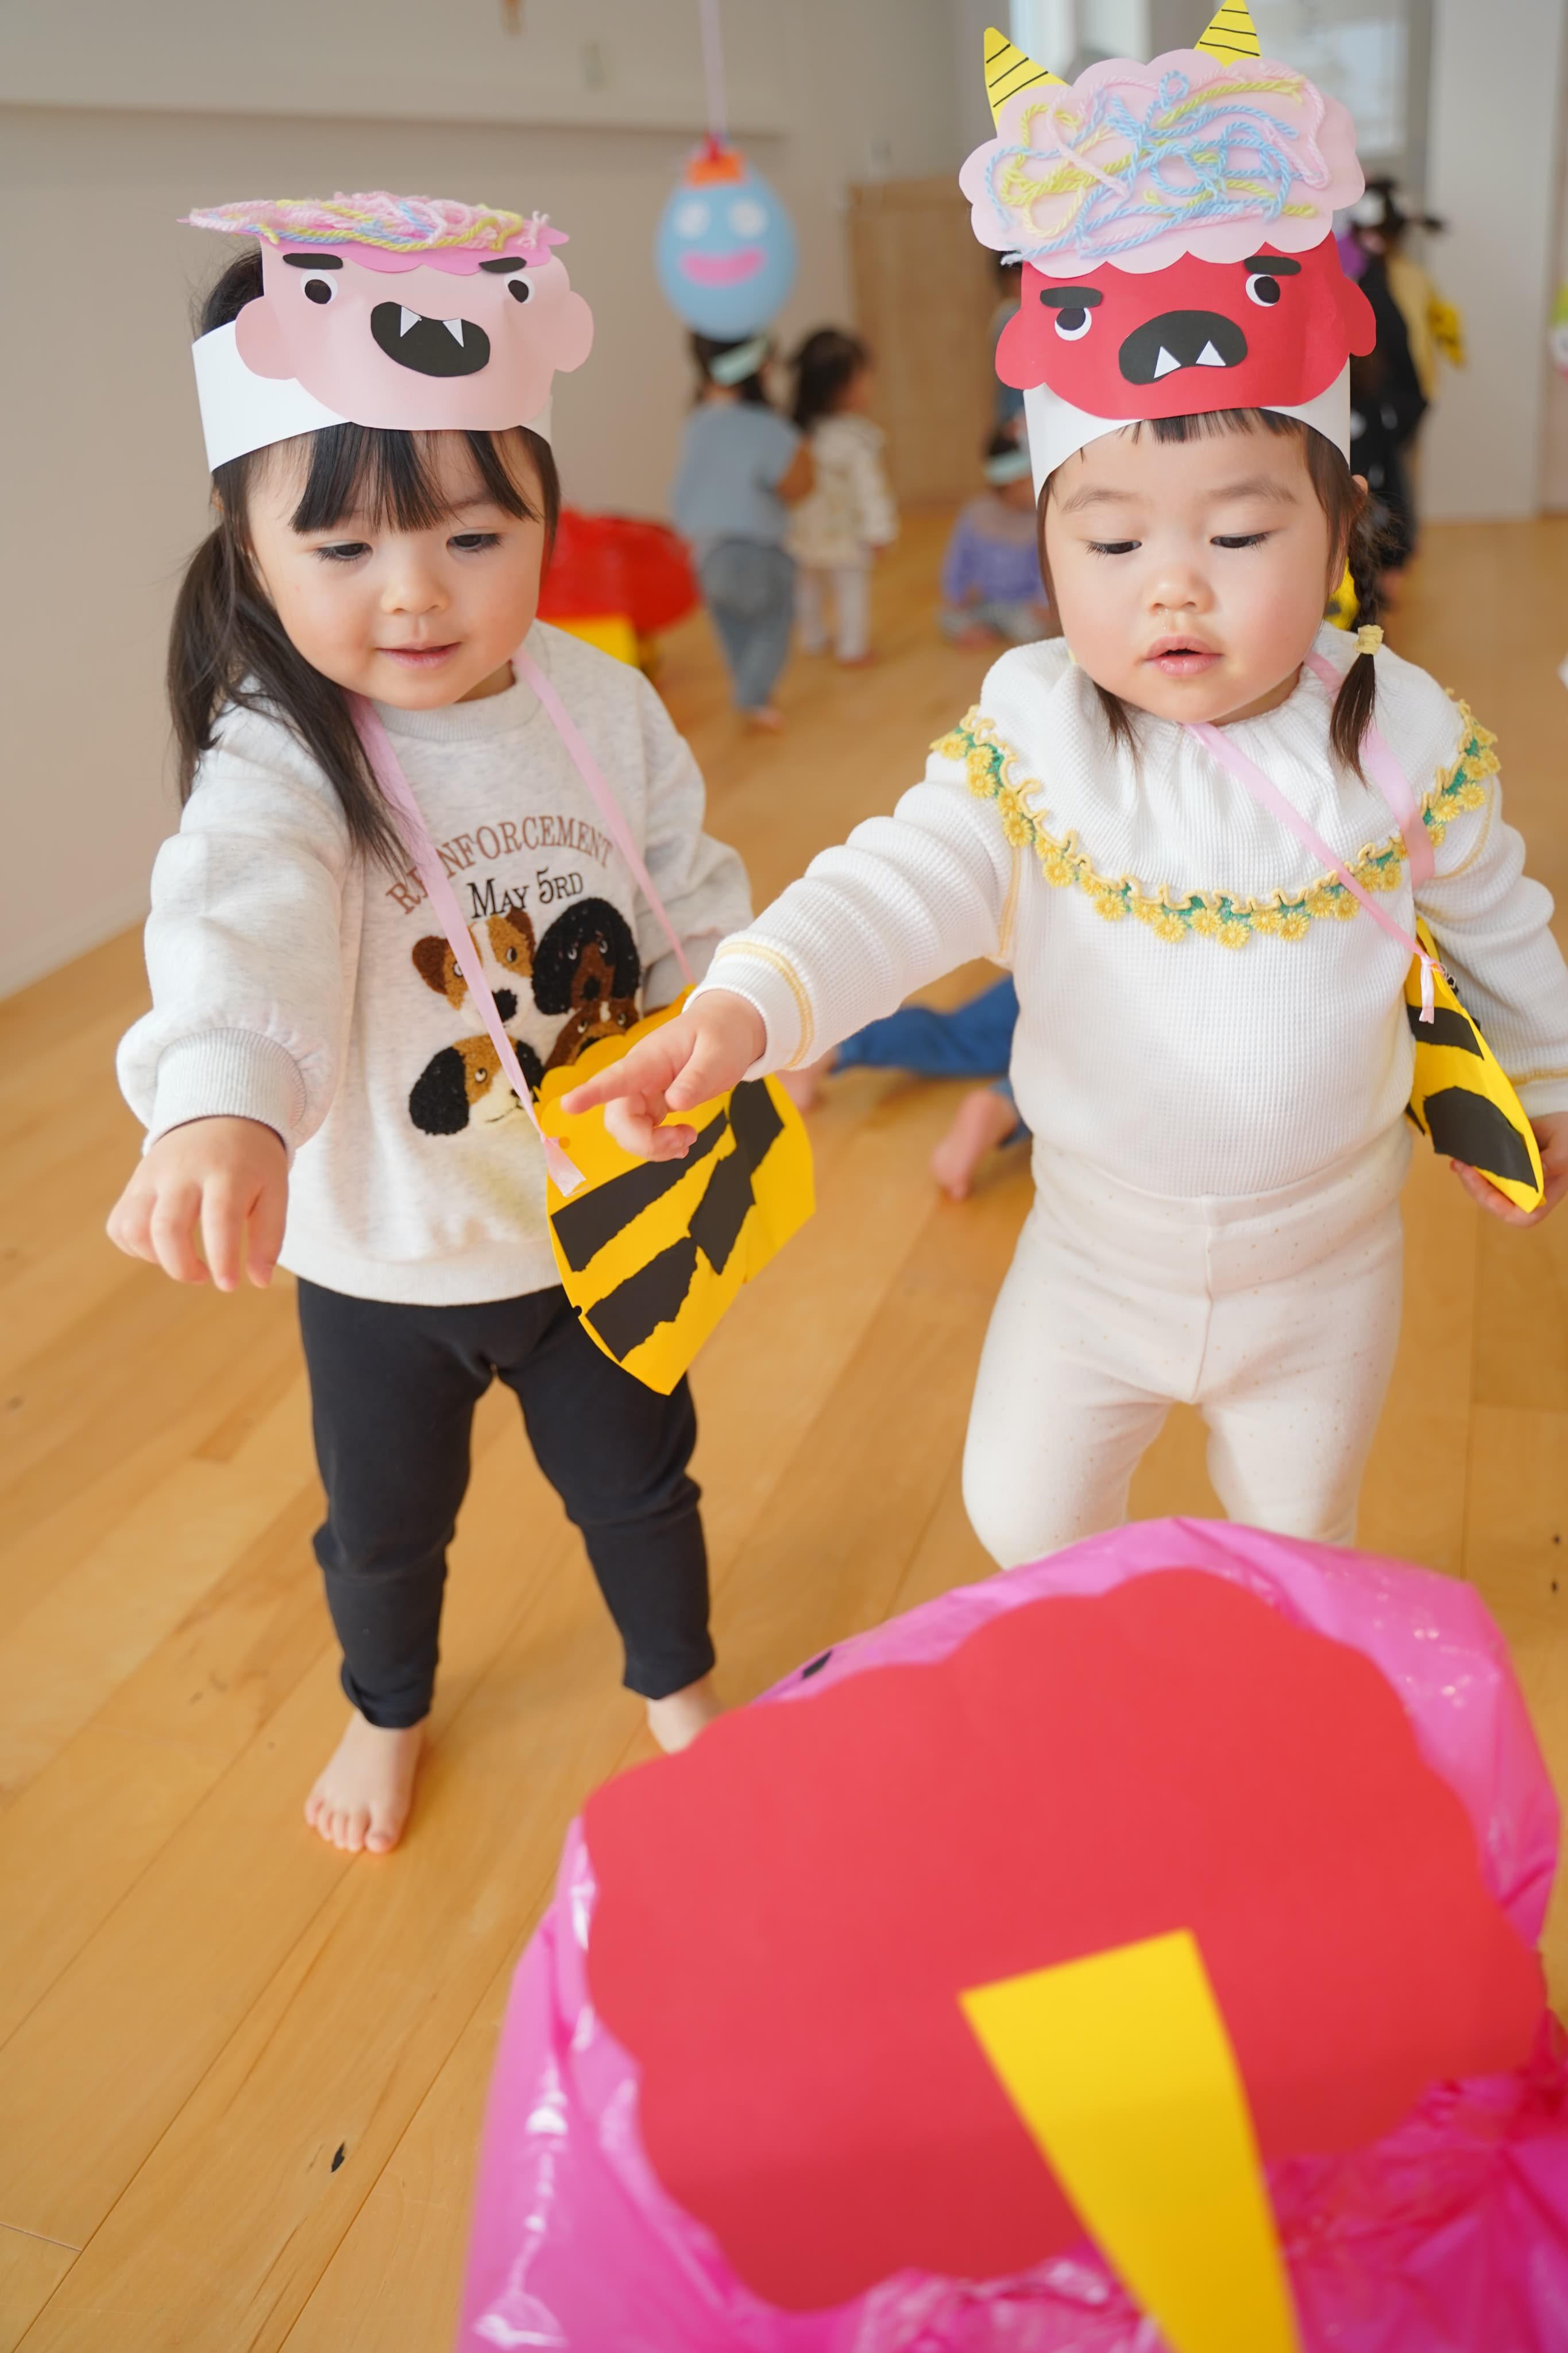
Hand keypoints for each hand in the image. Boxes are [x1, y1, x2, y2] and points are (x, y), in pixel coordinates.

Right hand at [107, 1116, 287, 1288]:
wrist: (220, 1113)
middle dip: (182, 1267)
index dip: (222, 1259)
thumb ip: (270, 1235)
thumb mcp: (275, 1190)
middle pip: (166, 1227)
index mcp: (226, 1172)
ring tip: (184, 1261)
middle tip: (204, 1276)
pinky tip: (163, 1248)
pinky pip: (119, 1224)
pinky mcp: (135, 1183)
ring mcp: (152, 1175)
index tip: (229, 1285)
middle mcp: (183, 1172)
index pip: (219, 1219)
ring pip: (133, 1227)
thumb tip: (259, 1282)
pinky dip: (134, 1247)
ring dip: (155, 1258)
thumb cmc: (252, 1162)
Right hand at [561, 990, 765, 1160]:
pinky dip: (661, 1146)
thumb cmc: (721, 1035)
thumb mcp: (718, 1053)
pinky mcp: (652, 1105)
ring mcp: (643, 1093)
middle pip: (619, 1119)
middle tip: (684, 1140)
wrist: (727, 1030)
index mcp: (650, 1058)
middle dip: (644, 1142)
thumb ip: (697, 1078)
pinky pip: (644, 1135)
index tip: (567, 1105)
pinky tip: (682, 1141)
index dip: (590, 1093)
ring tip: (689, 1138)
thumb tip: (675, 1103)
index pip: (616, 1077)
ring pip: (628, 1132)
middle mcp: (638, 1077)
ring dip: (655, 1147)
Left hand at [1449, 1111, 1567, 1226]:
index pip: (1520, 1216)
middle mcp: (1525, 1194)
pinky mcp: (1505, 1169)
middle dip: (1475, 1187)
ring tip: (1459, 1160)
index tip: (1485, 1188)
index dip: (1500, 1207)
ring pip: (1485, 1188)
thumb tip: (1538, 1170)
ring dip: (1469, 1177)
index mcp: (1543, 1196)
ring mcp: (1514, 1182)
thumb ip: (1554, 1162)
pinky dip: (1471, 1167)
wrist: (1567, 1124)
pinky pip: (1485, 1173)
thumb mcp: (1565, 1151)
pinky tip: (1462, 1156)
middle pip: (1495, 1202)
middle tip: (1462, 1166)